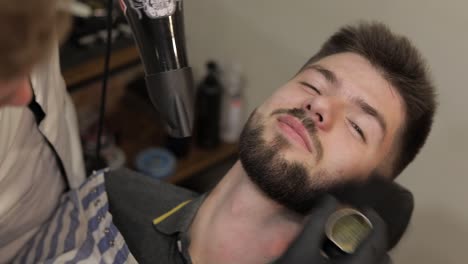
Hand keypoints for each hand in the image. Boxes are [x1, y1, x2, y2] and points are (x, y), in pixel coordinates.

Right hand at [273, 195, 389, 263]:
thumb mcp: (300, 247)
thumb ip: (317, 222)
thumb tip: (330, 200)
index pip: (377, 241)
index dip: (375, 221)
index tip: (365, 209)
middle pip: (382, 259)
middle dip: (371, 241)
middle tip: (351, 230)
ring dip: (365, 256)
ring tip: (340, 249)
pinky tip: (333, 263)